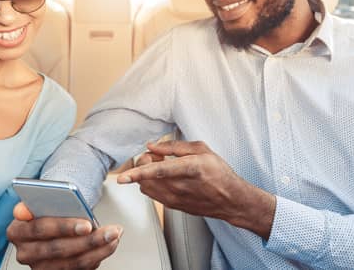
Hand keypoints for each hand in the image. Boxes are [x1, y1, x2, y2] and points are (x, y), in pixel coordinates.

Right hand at [6, 202, 122, 268]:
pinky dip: (96, 257)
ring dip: (98, 250)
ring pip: (72, 263)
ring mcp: (39, 267)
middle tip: (111, 232)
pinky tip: (108, 245)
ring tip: (114, 236)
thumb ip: (32, 204)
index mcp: (16, 231)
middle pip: (59, 249)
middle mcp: (25, 253)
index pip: (40, 229)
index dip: (64, 227)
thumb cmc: (46, 212)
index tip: (87, 224)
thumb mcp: (38, 203)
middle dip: (88, 240)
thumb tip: (21, 210)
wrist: (49, 227)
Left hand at [118, 140, 276, 239]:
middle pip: (146, 178)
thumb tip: (152, 146)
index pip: (157, 171)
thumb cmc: (219, 174)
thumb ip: (174, 146)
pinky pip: (152, 193)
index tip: (123, 177)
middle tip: (156, 156)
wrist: (230, 200)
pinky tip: (164, 177)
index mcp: (189, 169)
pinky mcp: (172, 206)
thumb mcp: (202, 150)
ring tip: (161, 166)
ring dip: (146, 174)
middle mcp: (179, 187)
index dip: (138, 173)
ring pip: (146, 186)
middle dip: (143, 163)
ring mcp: (175, 199)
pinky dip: (151, 183)